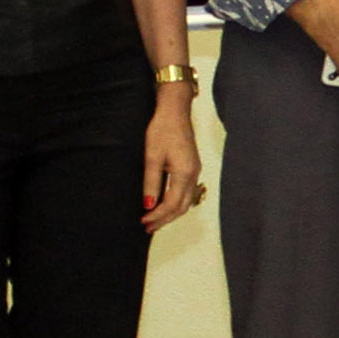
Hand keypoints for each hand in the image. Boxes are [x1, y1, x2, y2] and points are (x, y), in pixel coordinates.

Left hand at [137, 91, 205, 230]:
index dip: (158, 216)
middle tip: (148, 227)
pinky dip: (176, 203)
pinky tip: (164, 203)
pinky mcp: (192, 166)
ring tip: (155, 220)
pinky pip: (187, 192)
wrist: (175, 110)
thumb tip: (149, 205)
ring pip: (186, 201)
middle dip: (165, 219)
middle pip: (182, 207)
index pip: (172, 204)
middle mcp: (193, 174)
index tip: (144, 221)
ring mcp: (195, 171)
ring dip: (171, 213)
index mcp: (184, 173)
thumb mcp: (152, 156)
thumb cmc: (162, 129)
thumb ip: (151, 182)